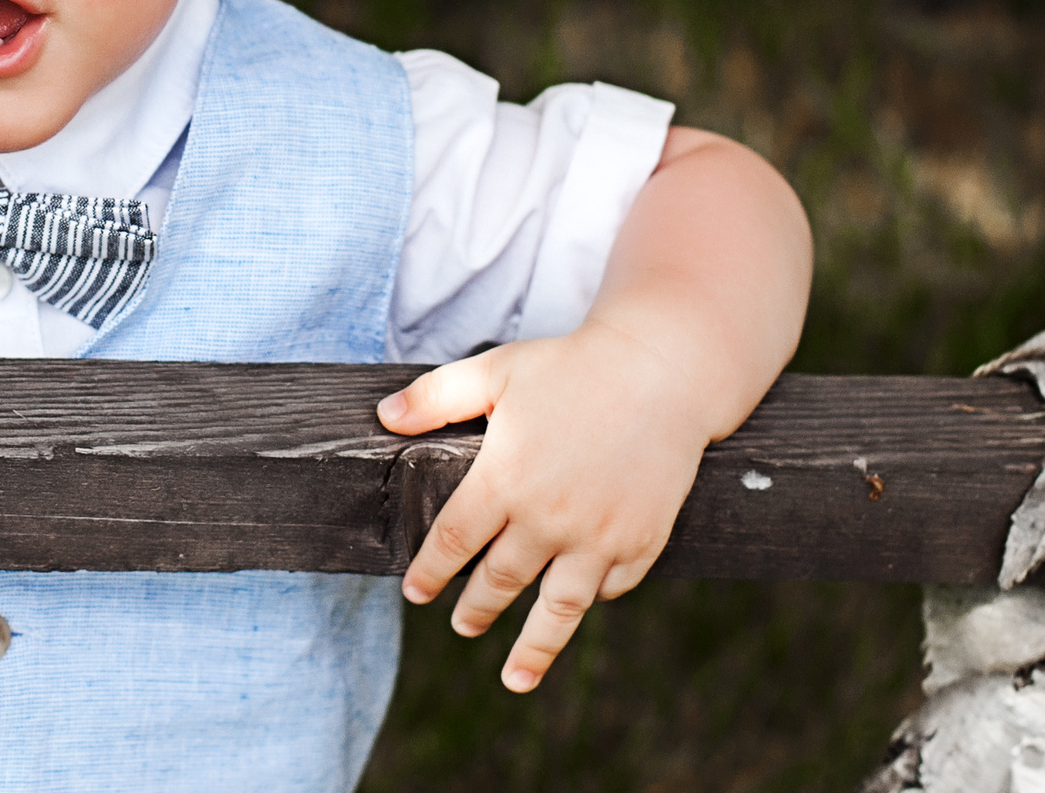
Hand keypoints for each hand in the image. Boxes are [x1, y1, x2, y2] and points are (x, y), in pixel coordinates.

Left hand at [376, 320, 710, 691]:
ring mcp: (598, 537)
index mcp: (503, 480)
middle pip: (500, 582)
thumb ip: (434, 398)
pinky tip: (576, 605)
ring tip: (514, 677)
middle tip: (461, 625)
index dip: (430, 573)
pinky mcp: (639, 543)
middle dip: (475, 609)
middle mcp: (548, 519)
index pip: (452, 542)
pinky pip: (609, 587)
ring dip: (532, 648)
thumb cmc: (572, 367)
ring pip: (557, 609)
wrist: (662, 371)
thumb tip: (382, 417)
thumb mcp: (495, 371)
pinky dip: (591, 599)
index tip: (415, 593)